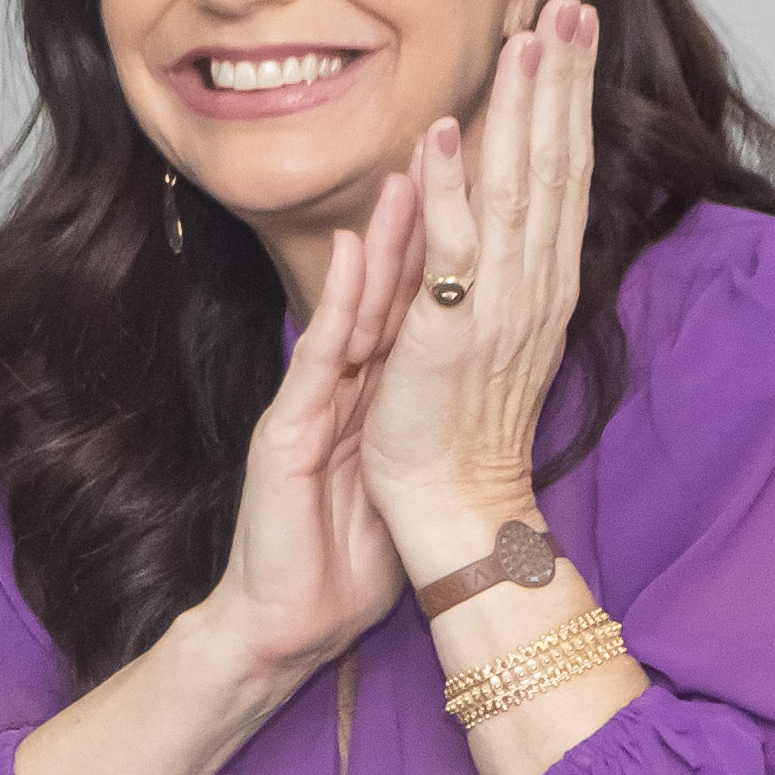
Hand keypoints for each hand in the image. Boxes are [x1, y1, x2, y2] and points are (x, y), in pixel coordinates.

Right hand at [179, 171, 431, 689]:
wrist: (290, 625)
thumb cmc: (346, 563)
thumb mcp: (400, 484)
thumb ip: (422, 434)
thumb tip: (470, 406)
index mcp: (376, 399)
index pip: (416, 312)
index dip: (448, 252)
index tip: (485, 197)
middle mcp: (343, 390)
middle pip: (390, 294)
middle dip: (421, 220)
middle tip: (452, 149)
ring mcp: (312, 404)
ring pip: (355, 308)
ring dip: (382, 241)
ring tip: (407, 174)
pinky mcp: (290, 432)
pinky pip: (322, 359)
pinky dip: (340, 304)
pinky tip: (355, 257)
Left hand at [362, 0, 599, 573]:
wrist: (456, 508)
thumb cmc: (466, 423)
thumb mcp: (497, 327)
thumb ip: (503, 262)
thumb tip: (505, 199)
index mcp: (546, 281)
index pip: (566, 171)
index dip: (571, 98)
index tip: (573, 30)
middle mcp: (535, 286)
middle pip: (556, 164)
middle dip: (562, 81)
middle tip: (569, 5)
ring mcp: (498, 307)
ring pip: (517, 191)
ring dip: (520, 112)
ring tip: (525, 39)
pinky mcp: (449, 333)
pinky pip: (452, 249)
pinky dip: (449, 188)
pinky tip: (445, 132)